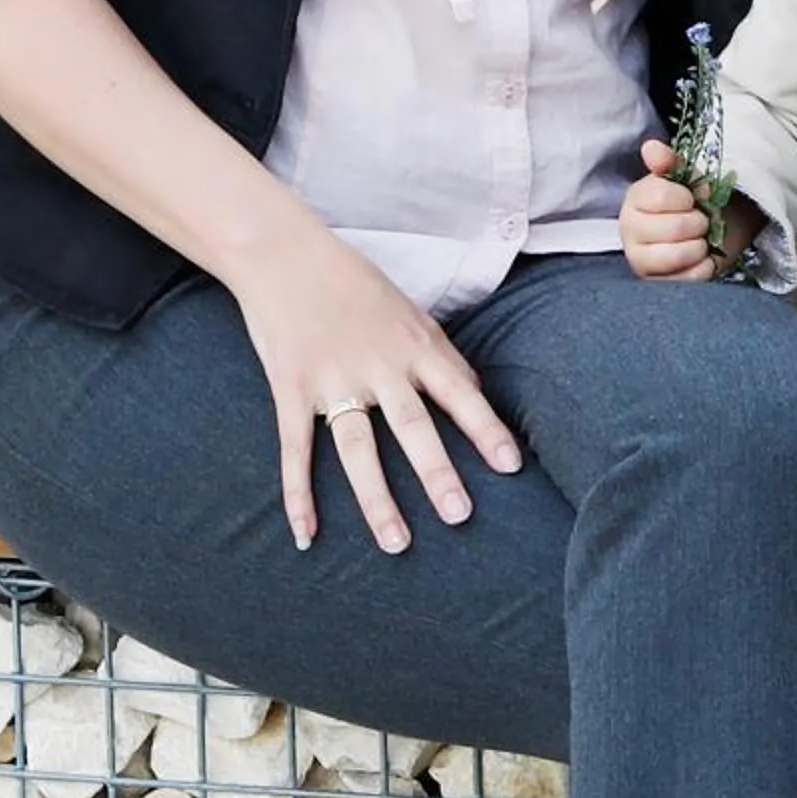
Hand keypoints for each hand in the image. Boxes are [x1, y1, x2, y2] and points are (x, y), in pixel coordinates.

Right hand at [222, 223, 521, 555]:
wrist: (285, 254)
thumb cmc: (354, 283)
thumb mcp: (408, 311)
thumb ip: (440, 354)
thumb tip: (474, 393)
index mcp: (414, 345)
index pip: (460, 393)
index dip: (486, 429)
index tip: (511, 466)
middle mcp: (379, 365)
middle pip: (412, 427)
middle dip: (438, 472)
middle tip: (460, 516)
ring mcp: (333, 379)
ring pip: (358, 448)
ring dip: (377, 499)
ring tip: (397, 543)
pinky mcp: (291, 388)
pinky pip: (296, 449)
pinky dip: (299, 495)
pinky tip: (307, 534)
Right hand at [619, 140, 765, 279]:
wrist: (704, 234)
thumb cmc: (690, 204)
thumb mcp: (684, 178)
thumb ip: (669, 162)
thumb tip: (651, 147)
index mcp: (635, 199)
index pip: (661, 196)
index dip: (687, 197)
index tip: (694, 199)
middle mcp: (629, 230)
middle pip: (673, 227)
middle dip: (699, 223)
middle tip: (702, 221)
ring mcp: (639, 259)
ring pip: (676, 255)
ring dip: (700, 246)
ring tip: (701, 240)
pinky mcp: (654, 284)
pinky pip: (686, 279)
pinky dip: (703, 268)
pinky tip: (702, 259)